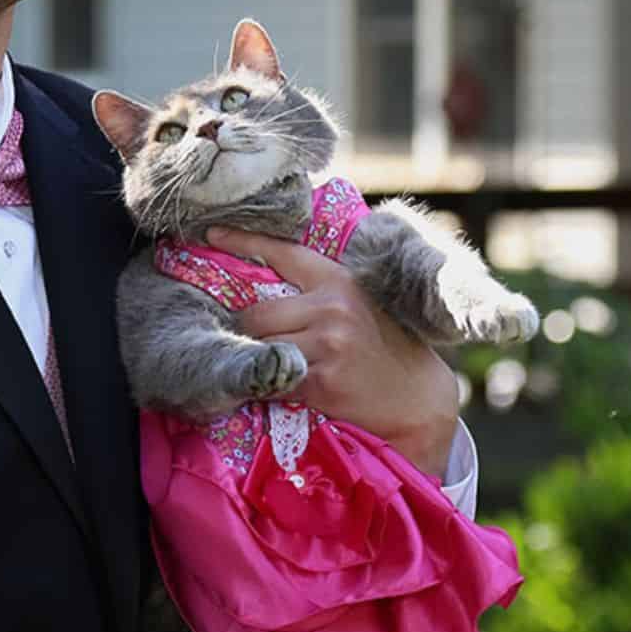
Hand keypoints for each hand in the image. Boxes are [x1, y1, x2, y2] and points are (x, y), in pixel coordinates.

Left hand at [206, 228, 459, 477]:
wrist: (419, 399)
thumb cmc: (384, 346)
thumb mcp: (358, 303)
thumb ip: (319, 291)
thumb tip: (260, 278)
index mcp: (338, 281)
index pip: (282, 252)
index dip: (243, 241)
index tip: (211, 232)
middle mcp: (332, 308)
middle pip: (256, 312)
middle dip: (246, 328)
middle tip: (245, 338)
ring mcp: (328, 345)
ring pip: (260, 346)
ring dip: (254, 357)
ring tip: (264, 362)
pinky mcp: (322, 382)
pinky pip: (272, 378)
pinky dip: (265, 383)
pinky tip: (273, 385)